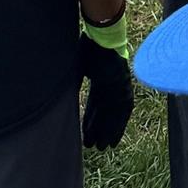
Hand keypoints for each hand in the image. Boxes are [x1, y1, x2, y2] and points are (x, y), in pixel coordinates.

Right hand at [77, 31, 132, 149]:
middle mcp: (111, 84)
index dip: (90, 120)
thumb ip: (72, 84)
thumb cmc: (88, 50)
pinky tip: (114, 139)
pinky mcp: (126, 89)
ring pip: (114, 115)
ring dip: (107, 131)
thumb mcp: (77, 69)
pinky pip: (124, 112)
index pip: (95, 104)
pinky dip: (118, 127)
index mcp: (99, 77)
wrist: (102, 39)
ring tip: (100, 148)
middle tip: (94, 147)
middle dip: (99, 129)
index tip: (85, 135)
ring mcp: (120, 86)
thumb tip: (61, 98)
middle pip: (105, 112)